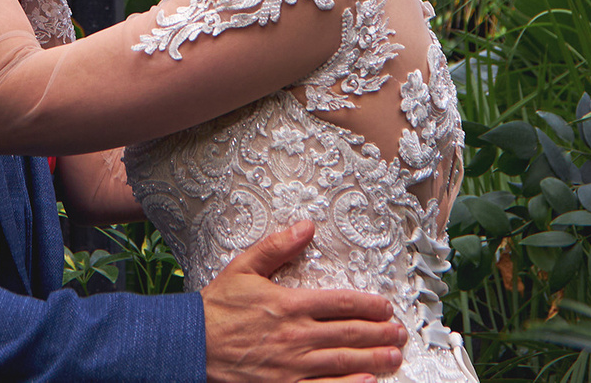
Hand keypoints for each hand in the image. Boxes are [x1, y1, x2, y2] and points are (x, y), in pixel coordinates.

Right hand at [203, 221, 406, 382]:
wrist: (190, 345)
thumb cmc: (217, 306)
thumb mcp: (244, 267)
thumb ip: (277, 246)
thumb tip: (308, 226)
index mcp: (290, 303)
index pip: (341, 303)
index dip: (369, 305)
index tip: (386, 307)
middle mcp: (296, 335)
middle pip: (349, 334)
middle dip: (380, 333)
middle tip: (400, 333)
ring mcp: (291, 365)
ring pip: (343, 362)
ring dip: (374, 359)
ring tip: (394, 357)